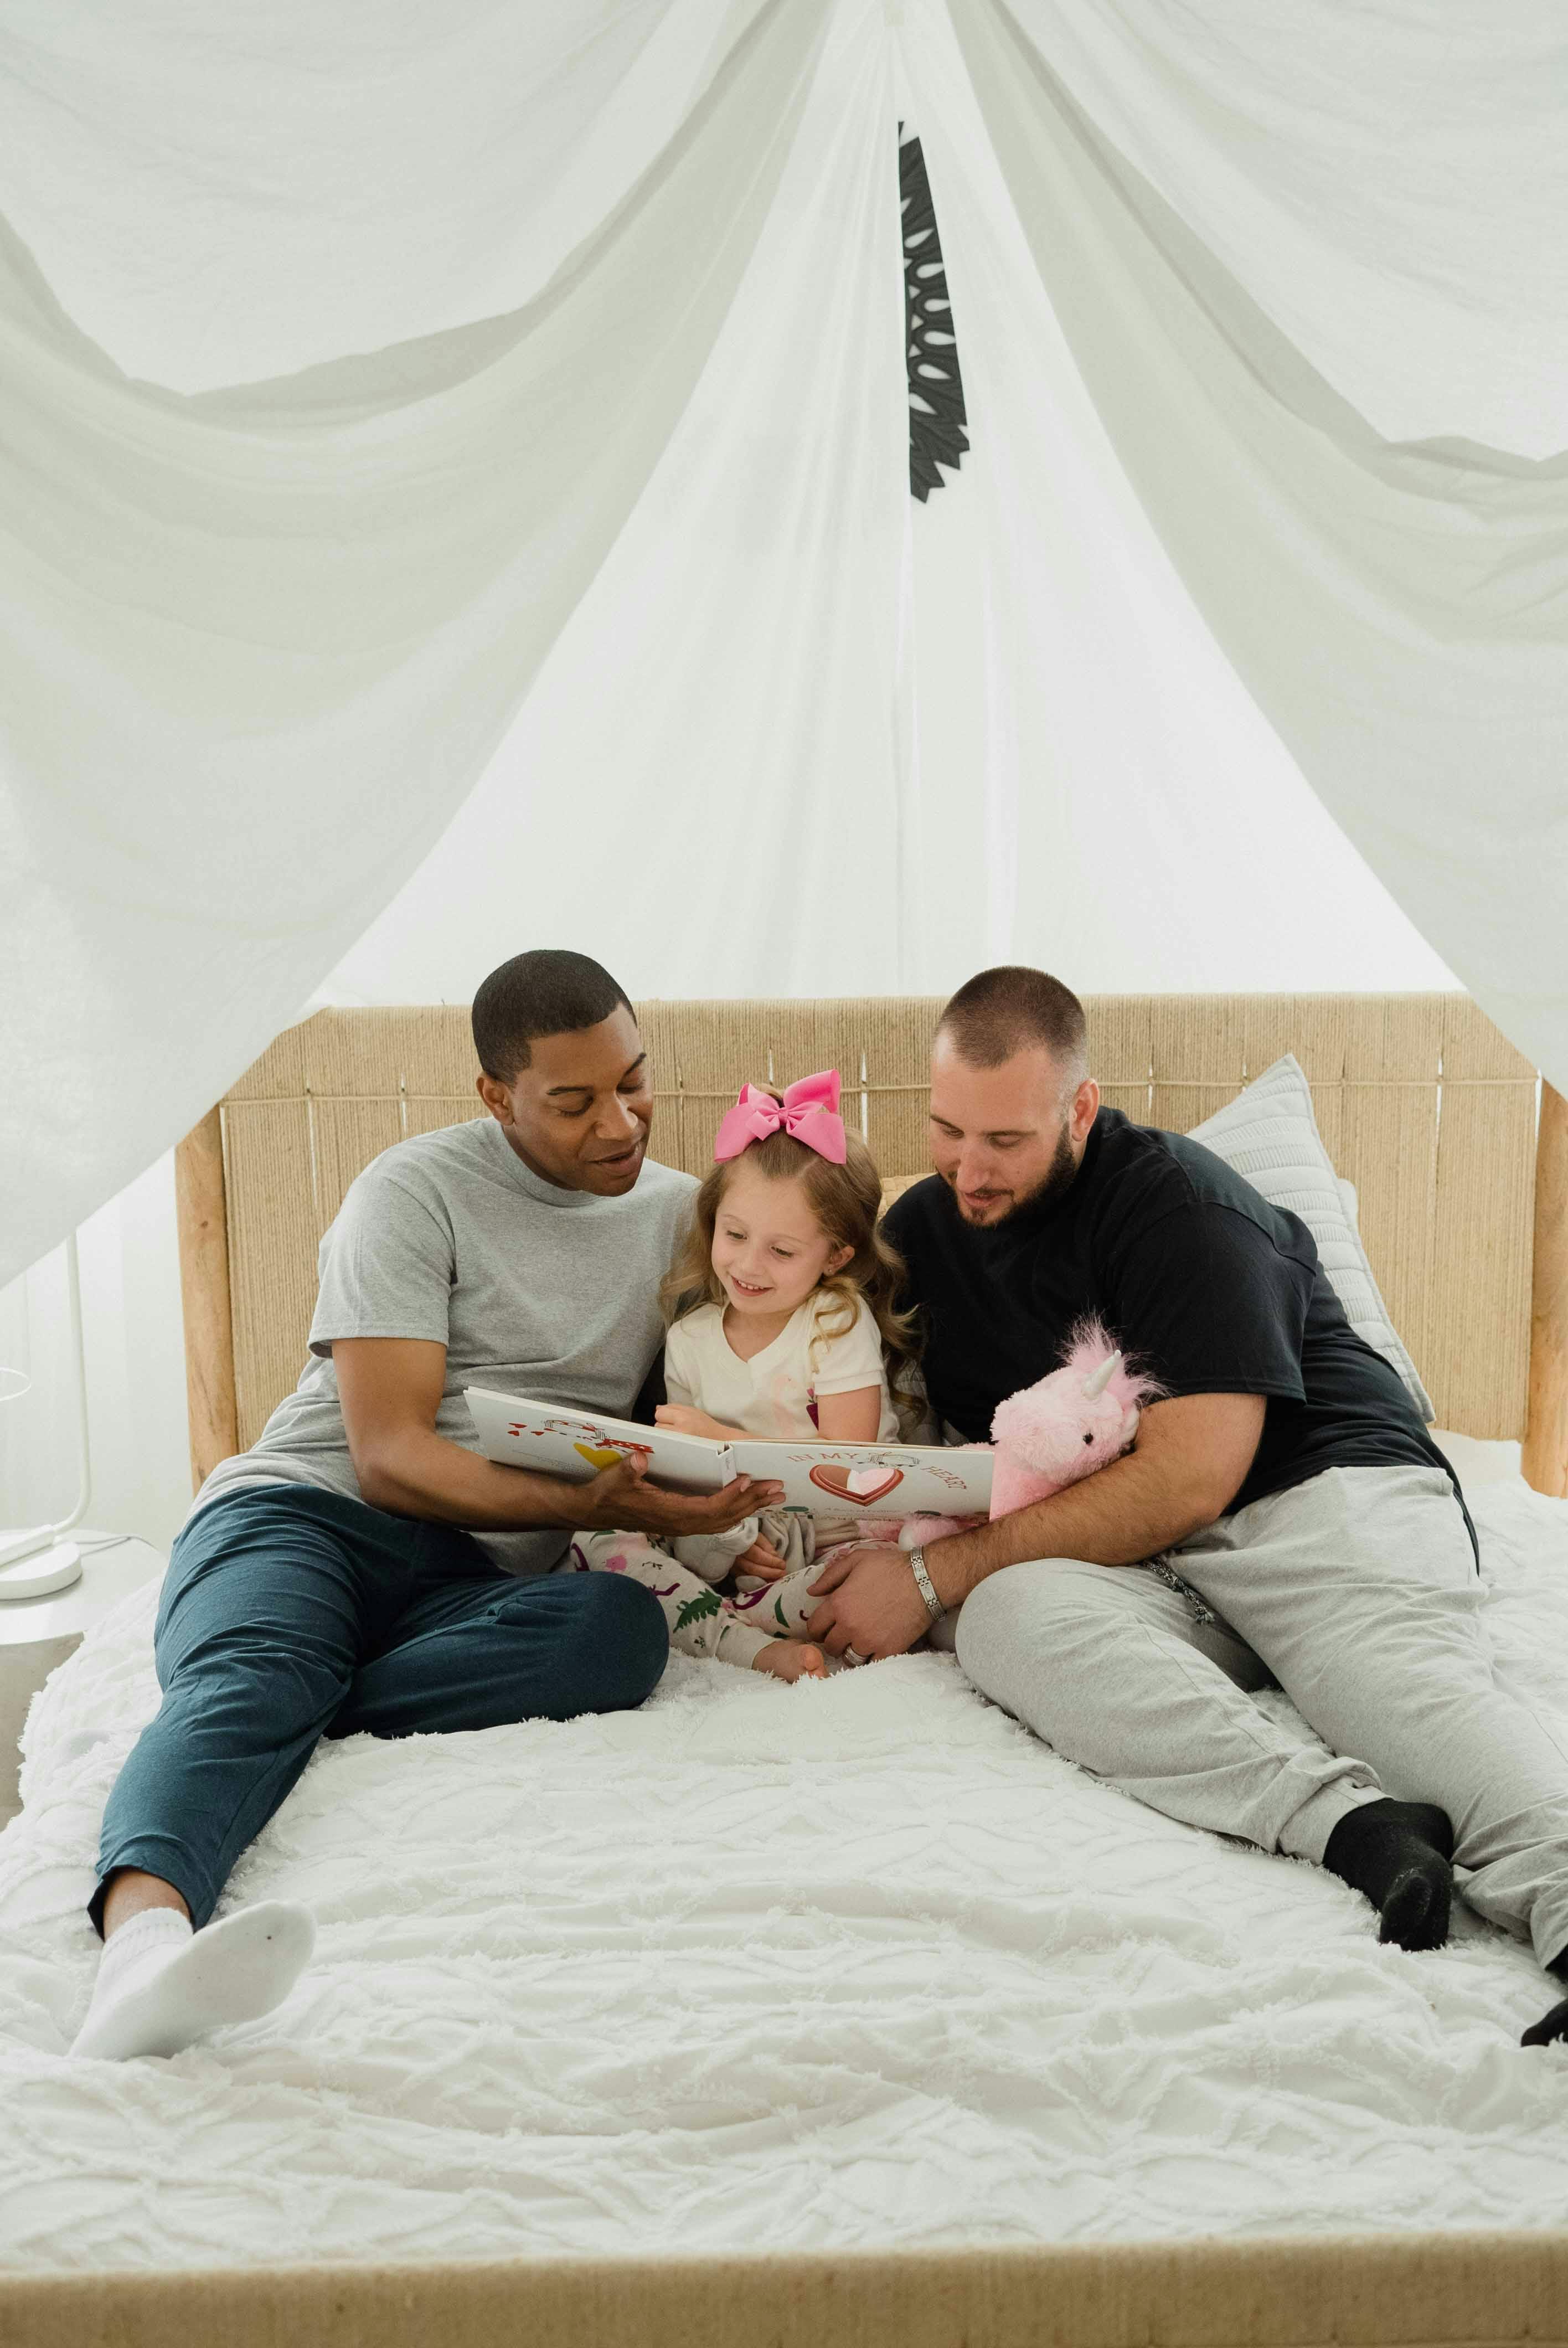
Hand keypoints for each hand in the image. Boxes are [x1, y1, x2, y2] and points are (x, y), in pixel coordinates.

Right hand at [576, 1453, 781, 1536]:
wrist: (594, 1510)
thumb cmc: (606, 1492)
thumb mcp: (613, 1478)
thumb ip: (627, 1470)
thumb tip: (639, 1460)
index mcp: (670, 1514)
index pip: (708, 1508)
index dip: (730, 1497)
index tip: (749, 1481)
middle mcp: (681, 1524)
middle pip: (725, 1517)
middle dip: (753, 1503)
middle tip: (778, 1489)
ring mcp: (683, 1526)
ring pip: (724, 1521)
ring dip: (750, 1508)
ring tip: (774, 1496)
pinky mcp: (682, 1522)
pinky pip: (716, 1520)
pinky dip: (736, 1510)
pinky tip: (749, 1503)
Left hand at [654, 1404, 741, 1440]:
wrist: (721, 1443)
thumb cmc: (707, 1428)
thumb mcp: (693, 1411)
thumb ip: (674, 1407)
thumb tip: (658, 1408)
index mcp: (684, 1417)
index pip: (659, 1413)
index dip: (664, 1415)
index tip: (671, 1418)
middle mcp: (680, 1430)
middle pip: (657, 1425)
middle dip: (664, 1425)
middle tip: (677, 1428)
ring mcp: (678, 1443)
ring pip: (660, 1436)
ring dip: (666, 1435)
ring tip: (679, 1436)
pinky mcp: (678, 1453)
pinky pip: (665, 1446)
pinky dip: (668, 1444)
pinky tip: (677, 1443)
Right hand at [734, 1533, 785, 1580]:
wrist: (732, 1536)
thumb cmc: (746, 1533)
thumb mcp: (756, 1533)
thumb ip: (765, 1544)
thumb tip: (774, 1555)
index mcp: (741, 1544)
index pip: (757, 1555)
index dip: (771, 1561)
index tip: (782, 1564)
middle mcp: (735, 1556)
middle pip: (753, 1568)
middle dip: (770, 1572)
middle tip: (782, 1573)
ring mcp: (732, 1565)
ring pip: (748, 1576)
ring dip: (764, 1579)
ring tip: (777, 1579)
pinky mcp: (732, 1571)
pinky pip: (745, 1579)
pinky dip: (757, 1582)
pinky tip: (766, 1582)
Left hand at [804, 1543, 932, 1661]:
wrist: (925, 1580)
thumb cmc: (891, 1567)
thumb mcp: (857, 1560)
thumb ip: (830, 1576)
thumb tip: (811, 1591)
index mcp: (838, 1604)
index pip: (814, 1628)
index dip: (818, 1628)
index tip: (825, 1626)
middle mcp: (849, 1626)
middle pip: (830, 1646)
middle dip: (834, 1640)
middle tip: (843, 1633)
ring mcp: (869, 1641)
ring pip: (848, 1658)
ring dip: (851, 1651)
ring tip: (859, 1641)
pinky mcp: (888, 1651)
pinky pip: (871, 1664)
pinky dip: (870, 1658)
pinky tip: (875, 1648)